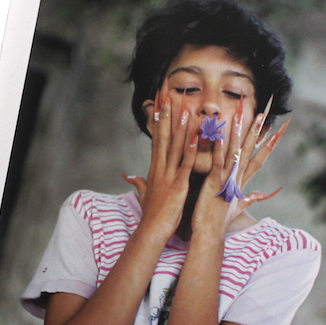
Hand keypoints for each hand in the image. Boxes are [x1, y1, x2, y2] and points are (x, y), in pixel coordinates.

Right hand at [123, 84, 197, 239]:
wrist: (151, 231)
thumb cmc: (151, 215)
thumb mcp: (144, 194)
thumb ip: (139, 183)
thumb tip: (128, 176)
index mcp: (156, 168)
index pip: (157, 137)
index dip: (159, 119)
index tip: (161, 102)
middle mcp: (160, 167)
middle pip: (163, 135)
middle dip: (166, 113)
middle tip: (168, 93)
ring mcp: (168, 174)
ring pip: (174, 145)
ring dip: (179, 125)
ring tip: (184, 106)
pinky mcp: (178, 184)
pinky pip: (185, 163)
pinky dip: (190, 149)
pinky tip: (197, 136)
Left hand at [194, 96, 288, 229]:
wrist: (210, 234)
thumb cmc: (220, 221)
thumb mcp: (238, 207)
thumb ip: (250, 197)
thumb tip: (263, 194)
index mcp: (242, 180)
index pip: (259, 157)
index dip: (268, 142)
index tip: (277, 127)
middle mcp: (238, 177)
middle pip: (251, 150)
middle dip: (258, 131)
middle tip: (264, 112)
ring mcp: (228, 179)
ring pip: (235, 151)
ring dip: (238, 133)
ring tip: (242, 115)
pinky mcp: (215, 182)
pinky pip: (218, 162)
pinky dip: (219, 148)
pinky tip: (220, 134)